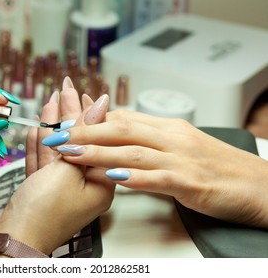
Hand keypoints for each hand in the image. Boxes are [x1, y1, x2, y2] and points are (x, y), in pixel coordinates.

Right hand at [0, 78, 114, 255]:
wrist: (10, 242)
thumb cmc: (42, 213)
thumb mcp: (67, 168)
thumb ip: (83, 134)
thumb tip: (102, 105)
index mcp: (100, 184)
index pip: (97, 141)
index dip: (87, 114)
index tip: (82, 92)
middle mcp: (83, 188)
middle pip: (76, 144)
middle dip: (68, 116)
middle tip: (64, 90)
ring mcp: (61, 191)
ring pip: (57, 152)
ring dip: (53, 127)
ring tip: (51, 101)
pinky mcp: (42, 193)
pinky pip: (43, 165)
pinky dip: (40, 146)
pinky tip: (38, 128)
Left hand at [52, 110, 267, 228]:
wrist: (257, 184)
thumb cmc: (217, 166)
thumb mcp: (181, 144)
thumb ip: (150, 138)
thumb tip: (119, 132)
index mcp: (168, 128)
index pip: (122, 119)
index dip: (91, 121)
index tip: (65, 122)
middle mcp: (172, 138)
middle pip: (121, 129)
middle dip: (85, 131)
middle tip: (56, 135)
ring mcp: (181, 159)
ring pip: (133, 151)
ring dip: (99, 152)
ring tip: (71, 154)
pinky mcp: (191, 183)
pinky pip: (157, 178)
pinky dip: (133, 176)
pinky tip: (113, 177)